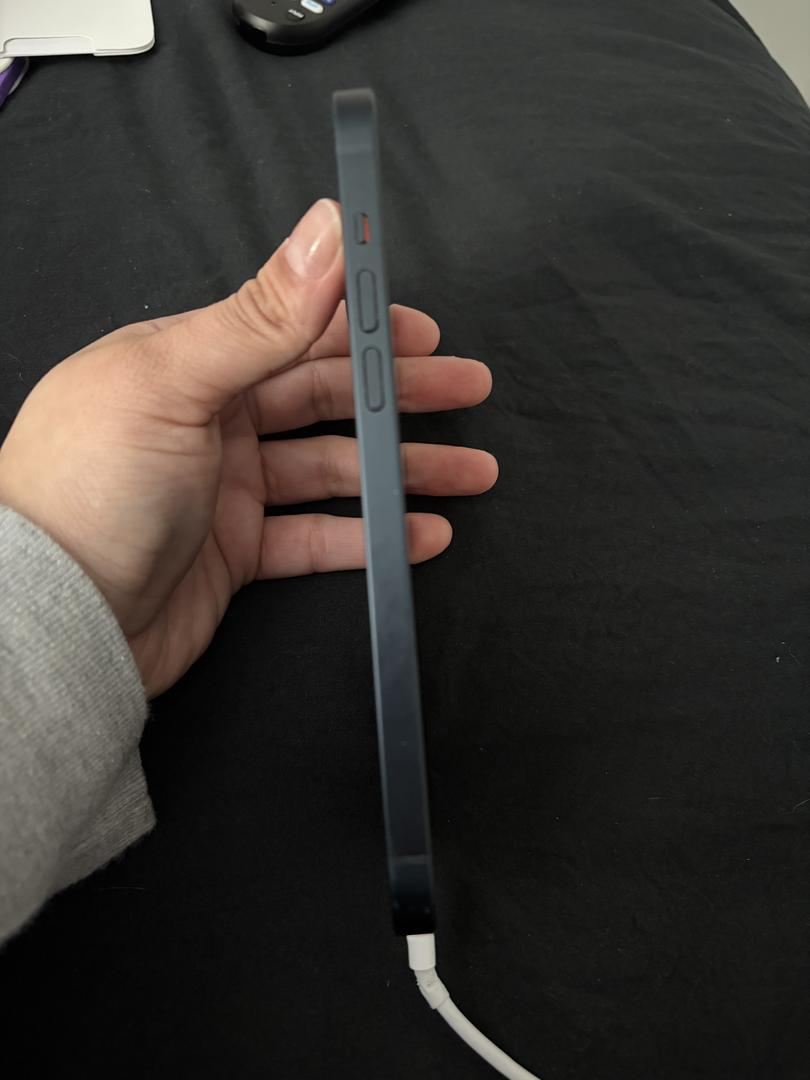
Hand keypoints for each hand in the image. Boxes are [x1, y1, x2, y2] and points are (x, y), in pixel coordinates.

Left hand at [0, 200, 496, 697]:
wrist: (54, 620)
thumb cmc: (88, 490)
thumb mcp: (173, 382)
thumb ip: (259, 314)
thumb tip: (324, 227)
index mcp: (188, 363)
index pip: (294, 330)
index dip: (363, 327)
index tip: (422, 329)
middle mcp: (209, 420)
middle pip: (326, 397)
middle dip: (400, 395)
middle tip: (467, 391)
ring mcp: (225, 488)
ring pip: (334, 468)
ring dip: (402, 470)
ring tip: (470, 472)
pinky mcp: (237, 551)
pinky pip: (319, 535)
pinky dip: (371, 534)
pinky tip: (419, 533)